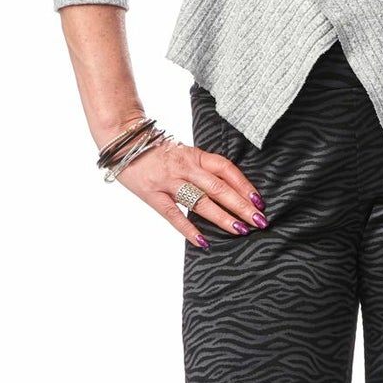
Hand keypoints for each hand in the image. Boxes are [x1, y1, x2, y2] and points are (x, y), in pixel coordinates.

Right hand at [107, 125, 270, 246]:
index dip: (244, 185)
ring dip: (222, 217)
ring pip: (201, 201)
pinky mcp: (153, 195)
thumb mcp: (183, 152)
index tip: (259, 201)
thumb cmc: (156, 149)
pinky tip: (203, 241)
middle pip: (219, 187)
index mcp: (195, 155)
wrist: (123, 141)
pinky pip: (173, 214)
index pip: (226, 169)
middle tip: (259, 221)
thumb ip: (201, 168)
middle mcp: (185, 167)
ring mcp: (168, 181)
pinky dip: (189, 229)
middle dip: (241, 205)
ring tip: (240, 230)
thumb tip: (228, 188)